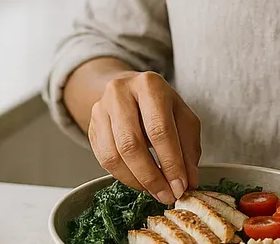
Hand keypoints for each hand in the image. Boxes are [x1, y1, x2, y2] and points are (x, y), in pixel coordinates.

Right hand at [87, 71, 201, 205]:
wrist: (131, 89)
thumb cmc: (161, 105)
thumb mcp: (183, 118)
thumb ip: (188, 148)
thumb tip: (189, 181)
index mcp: (149, 86)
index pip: (159, 130)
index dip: (171, 163)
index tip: (180, 186)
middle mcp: (120, 93)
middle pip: (132, 144)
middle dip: (151, 176)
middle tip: (166, 195)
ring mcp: (101, 109)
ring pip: (113, 155)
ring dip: (136, 180)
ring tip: (154, 190)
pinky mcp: (91, 126)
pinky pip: (103, 160)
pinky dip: (123, 177)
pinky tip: (139, 181)